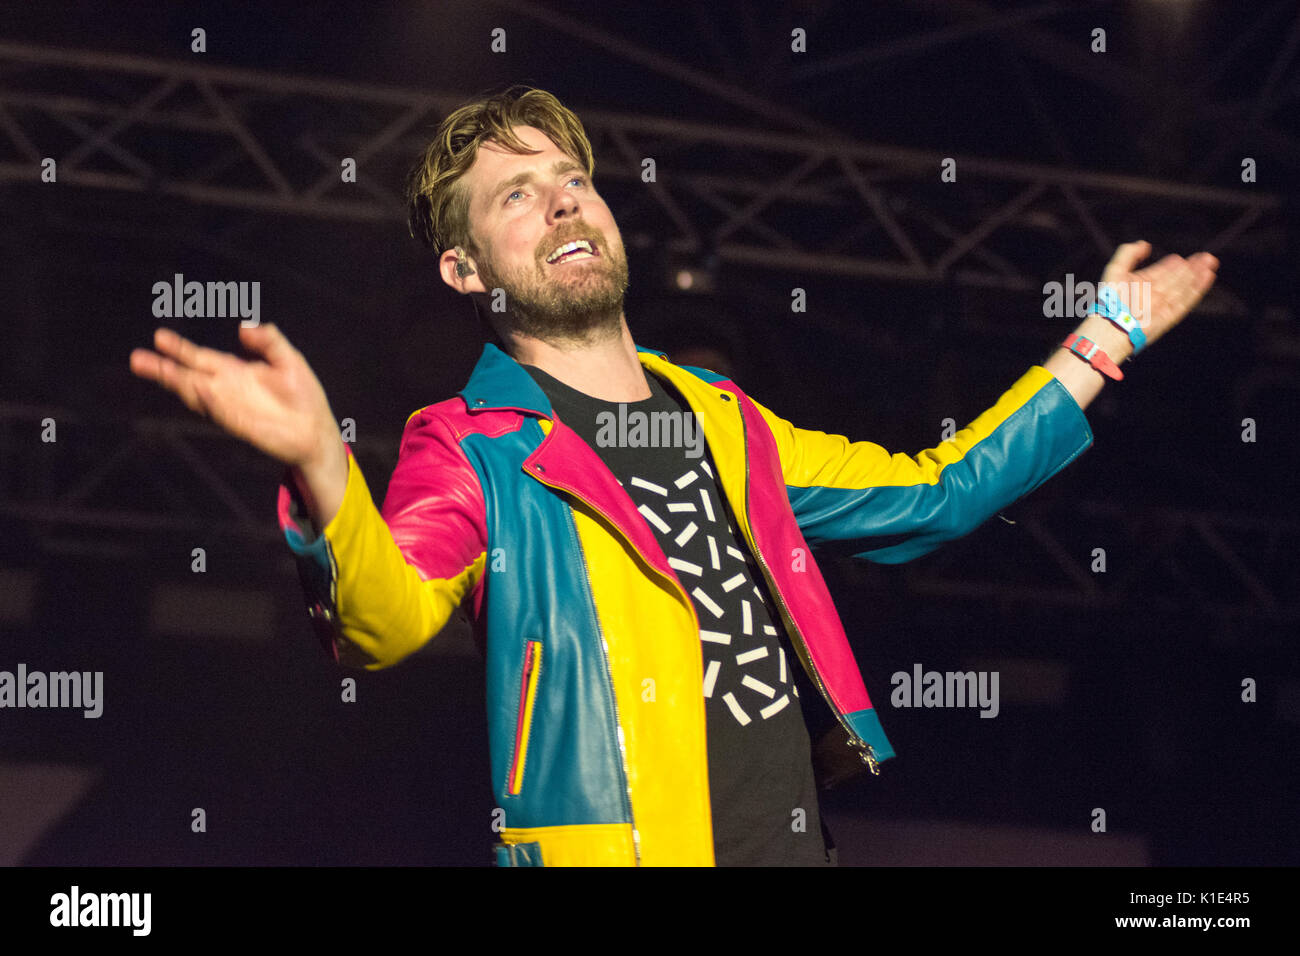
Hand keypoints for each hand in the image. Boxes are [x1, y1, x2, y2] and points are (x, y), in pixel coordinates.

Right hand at [129, 324, 339, 469]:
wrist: (316, 430)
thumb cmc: (303, 396)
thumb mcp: (289, 359)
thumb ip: (269, 340)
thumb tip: (243, 325)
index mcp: (235, 371)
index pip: (201, 357)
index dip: (179, 348)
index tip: (158, 337)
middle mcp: (227, 388)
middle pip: (188, 375)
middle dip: (164, 368)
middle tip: (137, 358)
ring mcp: (231, 407)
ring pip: (197, 394)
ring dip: (180, 383)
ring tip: (160, 370)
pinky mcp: (241, 423)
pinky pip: (220, 410)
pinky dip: (209, 398)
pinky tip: (199, 386)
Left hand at [1099, 240, 1219, 350]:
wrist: (1112, 325)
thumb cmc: (1111, 300)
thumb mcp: (1116, 270)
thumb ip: (1128, 254)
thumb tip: (1144, 244)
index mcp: (1140, 284)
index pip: (1161, 272)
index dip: (1172, 264)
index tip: (1182, 257)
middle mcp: (1153, 295)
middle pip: (1176, 279)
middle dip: (1191, 267)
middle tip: (1206, 256)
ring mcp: (1162, 306)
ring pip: (1184, 288)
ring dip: (1197, 275)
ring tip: (1210, 263)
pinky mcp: (1170, 316)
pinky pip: (1186, 301)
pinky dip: (1197, 289)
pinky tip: (1207, 277)